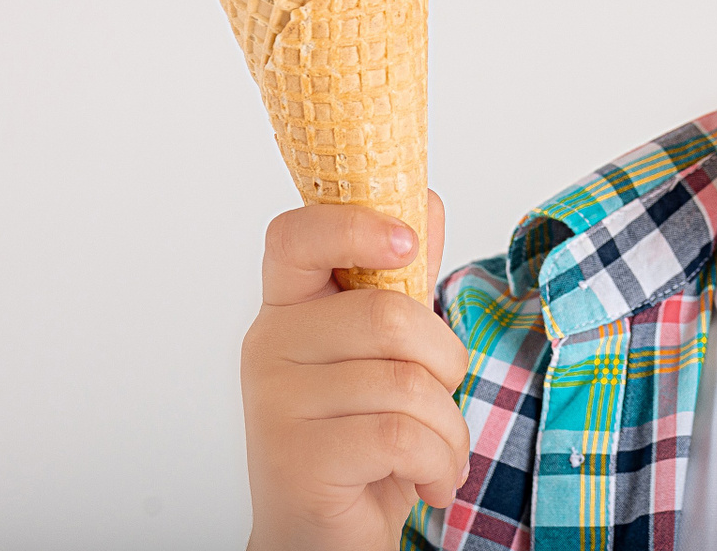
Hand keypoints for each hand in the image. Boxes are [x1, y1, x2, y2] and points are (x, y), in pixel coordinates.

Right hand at [241, 191, 468, 550]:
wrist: (325, 541)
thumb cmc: (361, 439)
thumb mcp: (387, 353)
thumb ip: (400, 282)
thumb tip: (423, 200)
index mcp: (288, 310)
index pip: (293, 237)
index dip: (353, 224)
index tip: (406, 243)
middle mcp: (268, 348)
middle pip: (386, 315)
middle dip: (445, 360)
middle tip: (442, 396)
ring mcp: (276, 406)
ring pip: (404, 382)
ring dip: (448, 426)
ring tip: (437, 452)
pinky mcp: (297, 461)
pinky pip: (401, 435)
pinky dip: (440, 462)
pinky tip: (431, 482)